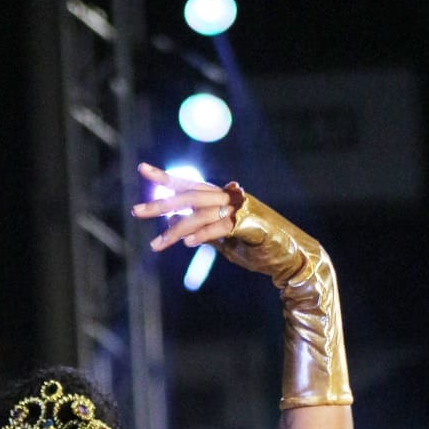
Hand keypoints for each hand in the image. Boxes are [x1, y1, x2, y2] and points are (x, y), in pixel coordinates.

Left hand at [133, 161, 351, 408]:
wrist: (292, 258)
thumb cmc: (260, 251)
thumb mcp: (226, 240)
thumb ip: (207, 230)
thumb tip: (184, 231)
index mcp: (224, 197)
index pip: (190, 184)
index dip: (166, 177)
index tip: (142, 170)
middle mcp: (230, 197)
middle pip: (190, 195)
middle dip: (161, 204)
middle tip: (136, 211)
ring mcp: (240, 209)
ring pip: (200, 213)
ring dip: (176, 229)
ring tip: (155, 245)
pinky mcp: (249, 225)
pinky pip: (219, 227)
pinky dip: (202, 235)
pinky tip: (185, 244)